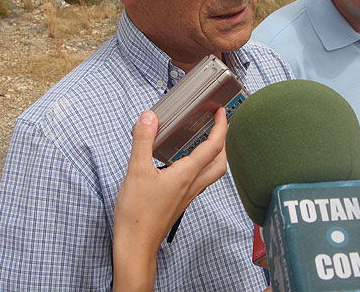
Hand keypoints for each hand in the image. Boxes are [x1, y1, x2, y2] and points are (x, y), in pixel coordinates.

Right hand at [113, 108, 227, 290]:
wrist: (136, 246)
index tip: (222, 112)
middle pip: (220, 162)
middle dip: (224, 142)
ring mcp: (187, 195)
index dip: (221, 127)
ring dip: (214, 155)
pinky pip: (198, 180)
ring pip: (211, 172)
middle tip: (219, 126)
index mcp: (186, 174)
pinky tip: (184, 163)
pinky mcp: (180, 201)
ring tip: (206, 140)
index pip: (213, 147)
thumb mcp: (136, 171)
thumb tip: (149, 117)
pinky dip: (200, 166)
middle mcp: (192, 185)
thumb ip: (143, 141)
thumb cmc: (137, 214)